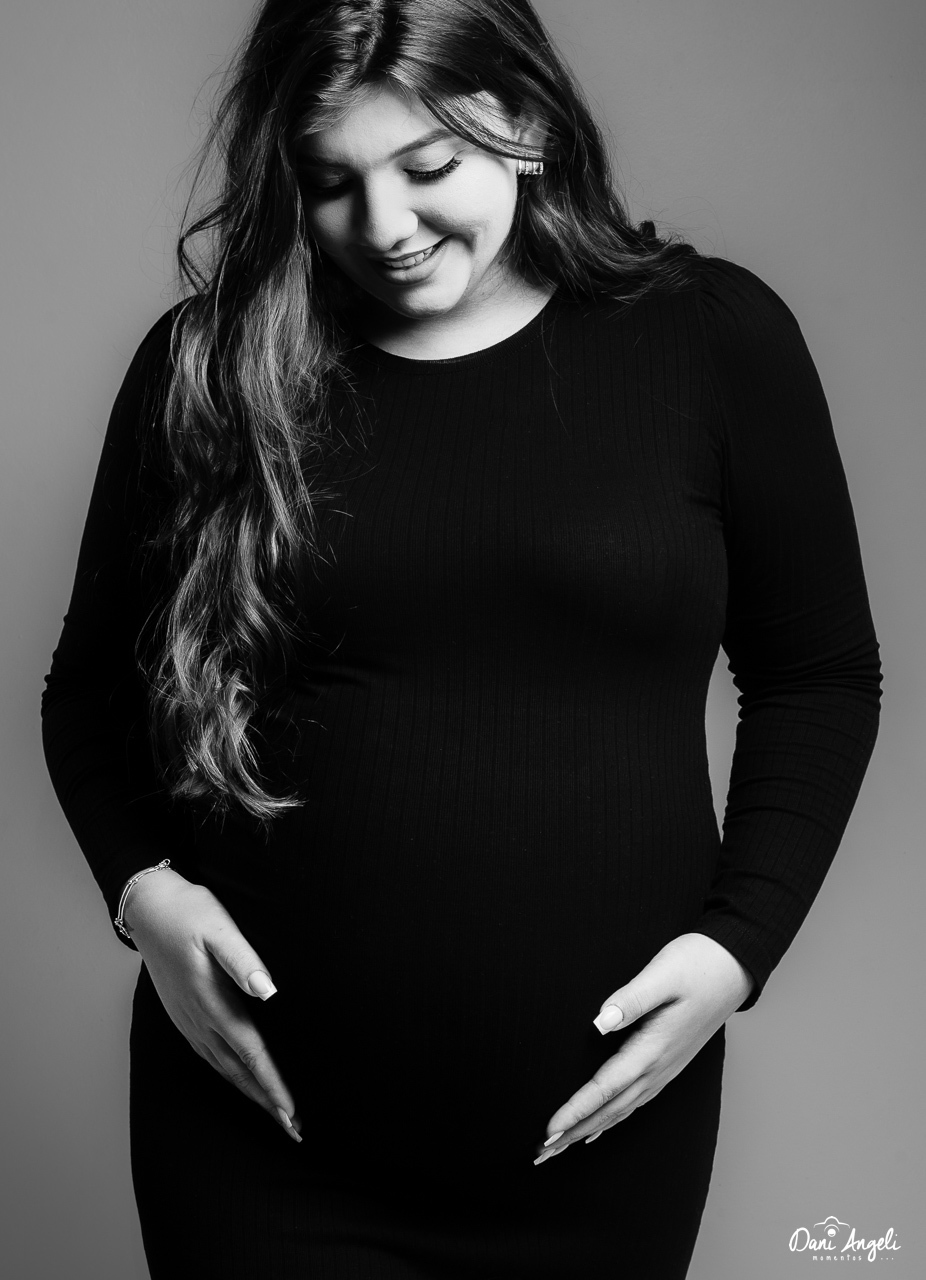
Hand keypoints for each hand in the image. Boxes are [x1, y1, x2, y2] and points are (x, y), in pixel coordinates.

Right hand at [123, 867, 302, 1142]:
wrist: (148, 908)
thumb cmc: (189, 912)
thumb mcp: (219, 928)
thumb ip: (243, 960)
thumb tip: (268, 990)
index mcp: (213, 1003)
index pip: (251, 1054)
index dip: (272, 1086)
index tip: (291, 1112)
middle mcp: (199, 1020)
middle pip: (239, 1072)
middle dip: (267, 1102)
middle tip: (294, 1130)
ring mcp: (188, 1021)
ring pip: (224, 1069)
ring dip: (250, 1092)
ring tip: (276, 1113)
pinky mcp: (183, 1015)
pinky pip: (210, 1057)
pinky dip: (231, 1075)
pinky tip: (241, 1080)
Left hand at [534, 933, 753, 1162]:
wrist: (734, 967)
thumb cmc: (697, 965)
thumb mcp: (662, 974)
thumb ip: (631, 999)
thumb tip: (599, 1022)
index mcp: (653, 1048)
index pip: (605, 1088)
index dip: (576, 1111)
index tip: (548, 1131)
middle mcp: (659, 1067)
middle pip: (610, 1110)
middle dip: (574, 1133)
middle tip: (541, 1154)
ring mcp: (666, 1069)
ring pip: (622, 1110)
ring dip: (589, 1131)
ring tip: (560, 1148)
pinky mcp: (668, 1063)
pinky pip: (635, 1101)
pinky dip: (612, 1119)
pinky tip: (599, 1129)